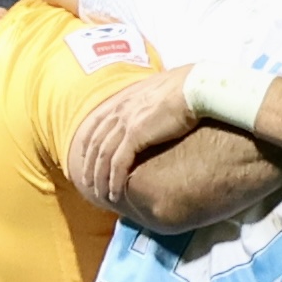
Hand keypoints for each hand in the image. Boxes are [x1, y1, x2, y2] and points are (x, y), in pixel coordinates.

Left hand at [66, 65, 199, 209]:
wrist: (195, 86)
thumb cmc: (187, 87)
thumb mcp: (160, 91)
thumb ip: (151, 102)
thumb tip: (158, 110)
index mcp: (124, 99)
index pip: (96, 123)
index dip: (88, 142)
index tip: (86, 157)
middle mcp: (120, 110)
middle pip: (95, 143)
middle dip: (89, 165)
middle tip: (87, 183)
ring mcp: (125, 122)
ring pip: (103, 156)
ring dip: (100, 178)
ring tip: (101, 195)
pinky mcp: (136, 135)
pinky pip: (118, 163)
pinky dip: (114, 180)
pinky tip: (115, 193)